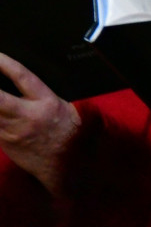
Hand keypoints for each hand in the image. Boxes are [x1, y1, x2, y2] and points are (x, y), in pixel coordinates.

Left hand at [0, 53, 80, 193]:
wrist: (68, 163)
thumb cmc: (68, 131)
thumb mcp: (62, 106)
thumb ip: (39, 94)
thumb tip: (19, 80)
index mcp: (46, 102)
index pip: (22, 76)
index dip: (5, 63)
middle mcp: (28, 115)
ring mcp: (13, 130)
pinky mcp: (5, 142)